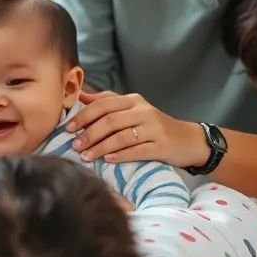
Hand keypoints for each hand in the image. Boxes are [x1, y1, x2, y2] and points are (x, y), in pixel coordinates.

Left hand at [65, 91, 207, 165]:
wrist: (188, 140)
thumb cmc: (154, 126)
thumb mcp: (133, 109)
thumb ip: (108, 102)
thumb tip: (80, 96)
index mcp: (134, 100)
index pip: (104, 104)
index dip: (84, 116)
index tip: (68, 127)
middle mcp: (144, 111)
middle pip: (110, 120)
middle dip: (89, 133)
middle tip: (74, 145)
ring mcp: (154, 129)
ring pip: (121, 137)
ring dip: (100, 147)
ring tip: (86, 156)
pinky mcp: (162, 146)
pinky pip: (137, 151)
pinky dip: (120, 155)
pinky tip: (107, 160)